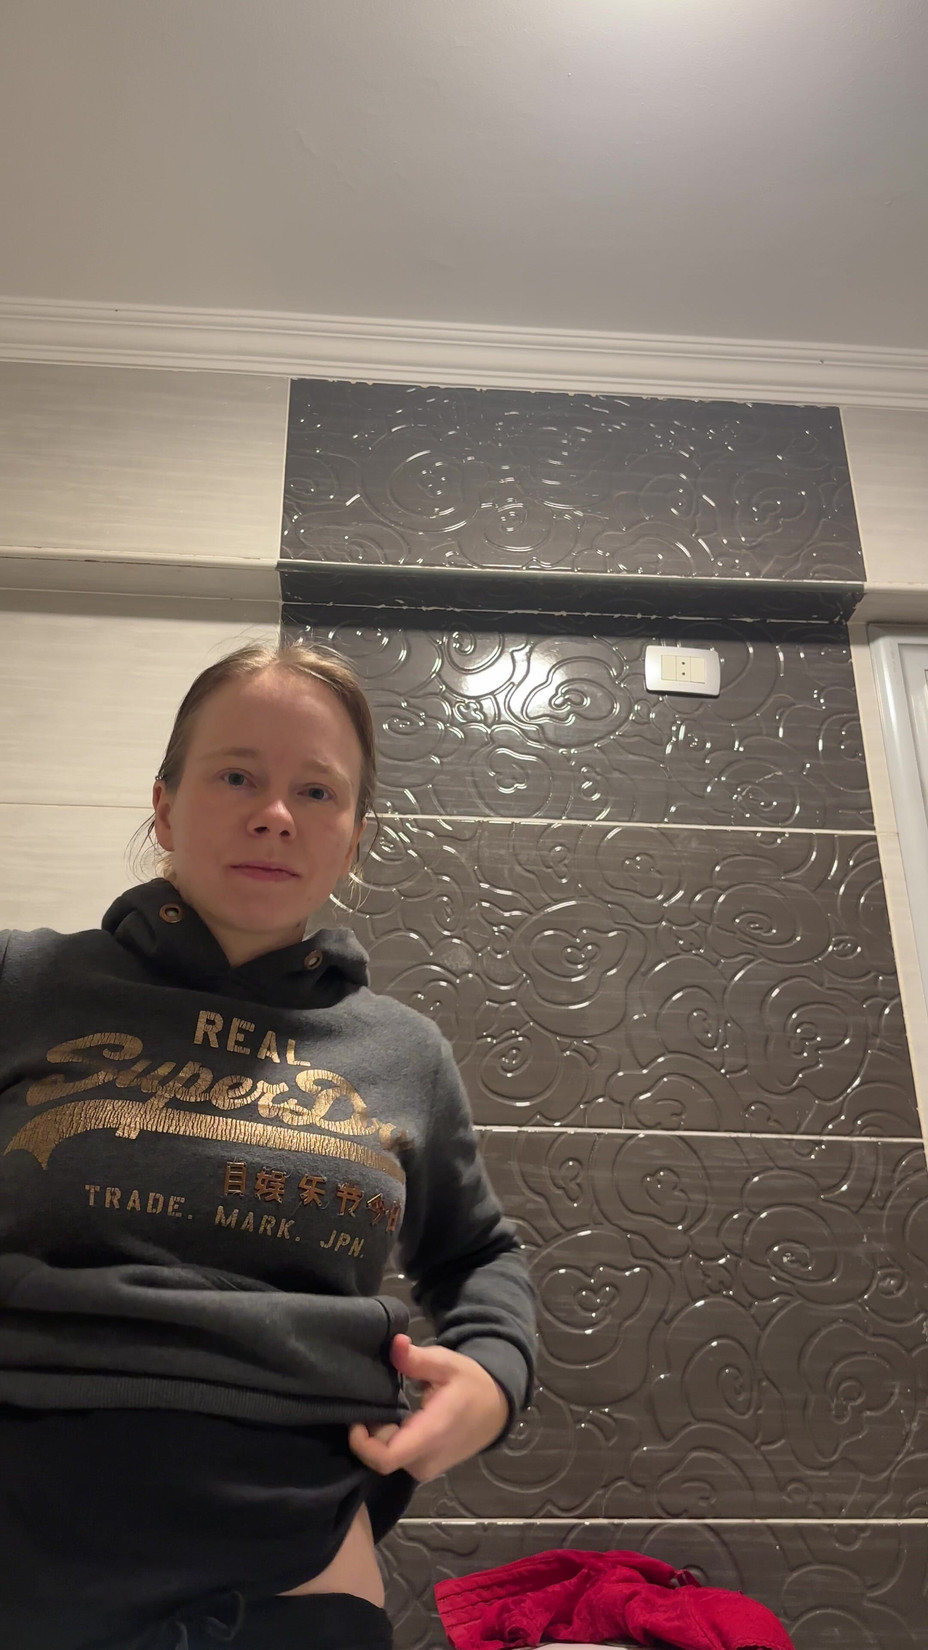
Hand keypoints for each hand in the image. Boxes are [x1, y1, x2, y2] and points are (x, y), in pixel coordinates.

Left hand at [348, 1333, 508, 1480]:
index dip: (362, 1443)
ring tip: (383, 1405)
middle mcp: (426, 1460)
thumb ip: (418, 1359)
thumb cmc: (471, 1385)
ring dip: (380, 1435)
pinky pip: (398, 1458)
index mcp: (430, 1435)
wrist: (496, 1410)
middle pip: (382, 1456)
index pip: (385, 1459)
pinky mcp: (426, 1468)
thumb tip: (394, 1344)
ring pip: (389, 1458)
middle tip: (371, 1400)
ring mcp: (426, 1469)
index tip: (356, 1417)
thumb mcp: (447, 1364)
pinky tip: (395, 1416)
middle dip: (370, 1431)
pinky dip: (391, 1439)